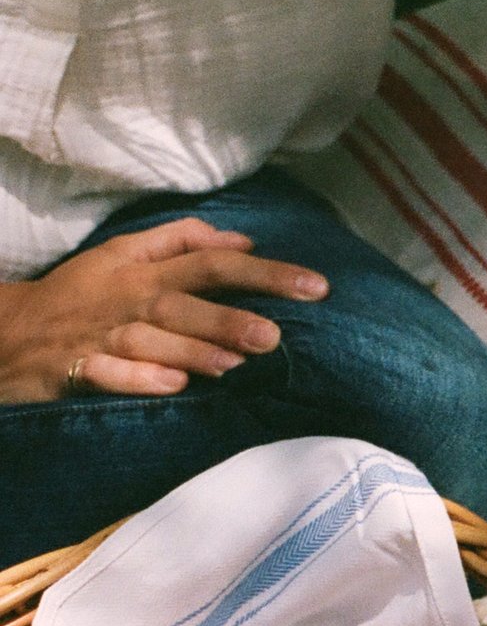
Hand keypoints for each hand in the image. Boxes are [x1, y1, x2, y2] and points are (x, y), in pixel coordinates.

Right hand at [0, 217, 328, 405]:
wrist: (7, 331)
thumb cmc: (82, 294)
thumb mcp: (124, 255)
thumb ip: (183, 242)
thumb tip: (244, 241)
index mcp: (143, 271)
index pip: (211, 262)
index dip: (264, 272)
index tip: (317, 286)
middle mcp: (127, 300)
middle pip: (183, 303)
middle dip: (228, 318)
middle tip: (275, 335)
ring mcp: (101, 337)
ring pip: (149, 341)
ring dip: (192, 349)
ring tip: (236, 363)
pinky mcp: (75, 370)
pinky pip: (109, 375)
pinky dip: (139, 378)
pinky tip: (174, 384)